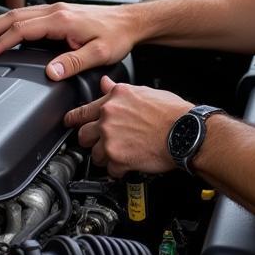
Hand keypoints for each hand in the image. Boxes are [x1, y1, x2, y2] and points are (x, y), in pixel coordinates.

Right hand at [0, 3, 138, 78]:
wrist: (130, 22)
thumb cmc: (117, 35)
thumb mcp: (98, 53)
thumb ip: (73, 63)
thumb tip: (50, 72)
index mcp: (61, 20)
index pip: (23, 29)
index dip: (3, 41)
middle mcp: (56, 11)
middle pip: (15, 17)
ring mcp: (57, 10)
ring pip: (20, 14)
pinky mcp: (60, 12)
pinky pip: (29, 14)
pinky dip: (12, 22)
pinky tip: (7, 28)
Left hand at [63, 75, 191, 177]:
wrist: (185, 131)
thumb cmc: (171, 112)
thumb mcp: (143, 92)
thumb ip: (119, 90)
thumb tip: (105, 84)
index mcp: (114, 99)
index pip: (83, 110)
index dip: (73, 119)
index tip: (70, 122)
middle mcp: (108, 117)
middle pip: (83, 135)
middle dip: (91, 141)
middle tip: (102, 143)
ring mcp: (110, 138)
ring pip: (95, 155)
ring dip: (106, 157)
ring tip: (121, 155)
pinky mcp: (117, 158)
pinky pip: (110, 169)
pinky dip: (119, 170)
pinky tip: (129, 164)